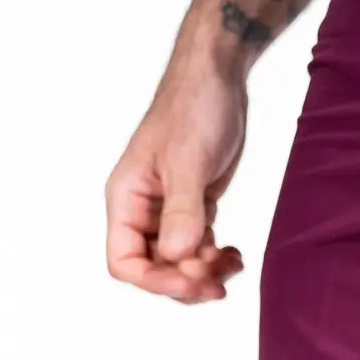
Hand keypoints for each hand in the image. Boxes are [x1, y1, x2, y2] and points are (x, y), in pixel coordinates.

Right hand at [105, 48, 249, 304]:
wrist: (218, 78)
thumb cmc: (193, 107)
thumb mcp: (187, 159)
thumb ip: (181, 210)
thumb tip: (176, 255)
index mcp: (126, 198)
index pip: (124, 261)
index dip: (155, 281)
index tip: (191, 281)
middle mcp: (141, 209)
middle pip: (154, 269)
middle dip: (185, 281)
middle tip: (219, 281)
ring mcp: (167, 210)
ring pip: (179, 264)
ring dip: (205, 274)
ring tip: (233, 263)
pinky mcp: (192, 206)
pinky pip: (198, 248)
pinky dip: (216, 259)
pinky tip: (235, 255)